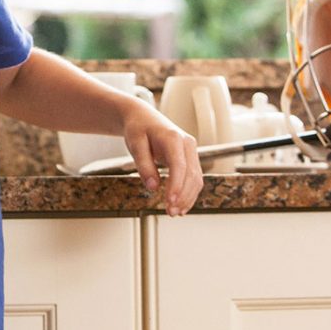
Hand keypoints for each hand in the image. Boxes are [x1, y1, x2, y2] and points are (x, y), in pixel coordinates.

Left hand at [121, 100, 202, 216]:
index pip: (179, 165)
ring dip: (188, 198)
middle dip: (182, 196)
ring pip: (196, 179)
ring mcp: (191, 151)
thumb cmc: (138, 128)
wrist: (142, 116)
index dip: (176, 185)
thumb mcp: (135, 145)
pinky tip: (181, 205)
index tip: (170, 201)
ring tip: (174, 212)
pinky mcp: (190, 158)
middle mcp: (187, 143)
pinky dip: (189, 193)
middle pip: (191, 175)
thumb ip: (144, 165)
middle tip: (170, 212)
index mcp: (173, 137)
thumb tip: (153, 187)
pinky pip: (194, 178)